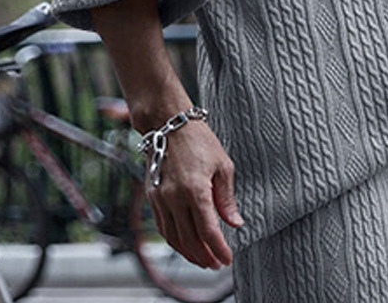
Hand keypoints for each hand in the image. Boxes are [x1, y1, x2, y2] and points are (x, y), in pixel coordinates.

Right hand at [146, 121, 242, 268]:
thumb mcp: (222, 165)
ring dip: (189, 253)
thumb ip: (226, 198)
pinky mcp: (153, 197)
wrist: (168, 124)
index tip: (227, 258)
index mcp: (195, 189)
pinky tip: (186, 243)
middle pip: (189, 239)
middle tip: (217, 263)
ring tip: (203, 259)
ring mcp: (160, 198)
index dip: (218, 248)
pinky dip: (175, 240)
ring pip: (174, 237)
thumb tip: (235, 222)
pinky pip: (163, 227)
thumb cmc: (199, 140)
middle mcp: (174, 197)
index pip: (208, 230)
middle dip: (205, 256)